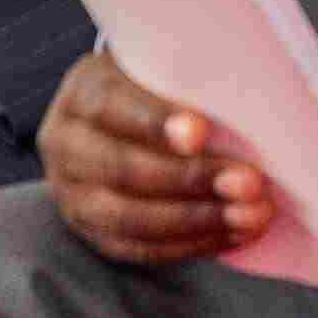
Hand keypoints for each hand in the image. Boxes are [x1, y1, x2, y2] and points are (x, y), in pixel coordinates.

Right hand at [39, 48, 271, 263]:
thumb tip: (247, 100)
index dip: (154, 122)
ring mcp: (72, 194)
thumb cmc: (152, 89)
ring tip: (251, 215)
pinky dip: (191, 245)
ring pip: (129, 217)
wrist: (116, 122)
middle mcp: (66, 144)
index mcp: (80, 94)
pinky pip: (139, 249)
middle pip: (122, 168)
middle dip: (191, 179)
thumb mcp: (155, 68)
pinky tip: (234, 234)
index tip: (202, 132)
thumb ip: (185, 79)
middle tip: (250, 183)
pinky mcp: (91, 232)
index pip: (110, 106)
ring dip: (198, 220)